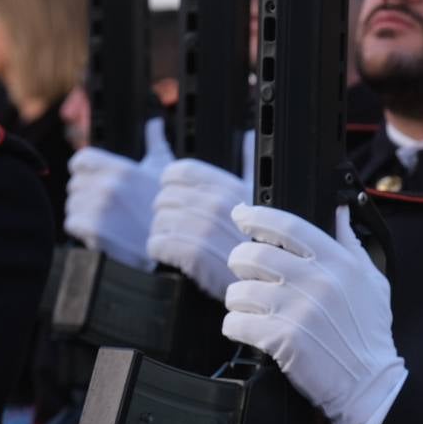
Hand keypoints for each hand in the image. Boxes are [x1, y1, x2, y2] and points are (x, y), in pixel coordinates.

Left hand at [63, 117, 172, 269]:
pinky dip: (83, 229)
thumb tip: (155, 121)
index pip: (80, 160)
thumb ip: (155, 141)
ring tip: (107, 218)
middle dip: (87, 192)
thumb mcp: (164, 169)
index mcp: (121, 168)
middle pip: (75, 183)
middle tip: (108, 203)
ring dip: (84, 211)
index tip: (95, 179)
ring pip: (72, 204)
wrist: (171, 242)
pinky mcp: (93, 231)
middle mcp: (108, 186)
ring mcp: (99, 209)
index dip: (85, 169)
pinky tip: (102, 230)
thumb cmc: (165, 203)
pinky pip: (72, 223)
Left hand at [148, 158, 250, 300]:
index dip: (170, 182)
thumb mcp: (261, 198)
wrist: (264, 287)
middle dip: (165, 211)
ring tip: (174, 242)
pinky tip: (168, 255)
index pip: (181, 170)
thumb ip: (249, 163)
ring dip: (161, 232)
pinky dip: (158, 249)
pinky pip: (159, 243)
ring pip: (160, 220)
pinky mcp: (197, 256)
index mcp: (232, 187)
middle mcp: (222, 204)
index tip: (174, 195)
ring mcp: (210, 230)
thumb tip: (251, 136)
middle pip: (165, 197)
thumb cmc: (261, 244)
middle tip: (176, 226)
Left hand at [223, 204, 405, 423]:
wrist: (368, 382)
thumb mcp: (371, 280)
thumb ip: (351, 243)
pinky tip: (248, 328)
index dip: (258, 217)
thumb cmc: (368, 332)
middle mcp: (317, 280)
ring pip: (240, 290)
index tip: (242, 214)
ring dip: (237, 298)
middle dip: (239, 260)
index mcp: (338, 262)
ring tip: (249, 305)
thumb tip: (341, 210)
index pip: (288, 226)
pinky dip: (235, 325)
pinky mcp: (282, 338)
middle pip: (254, 254)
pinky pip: (236, 323)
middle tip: (242, 269)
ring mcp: (298, 309)